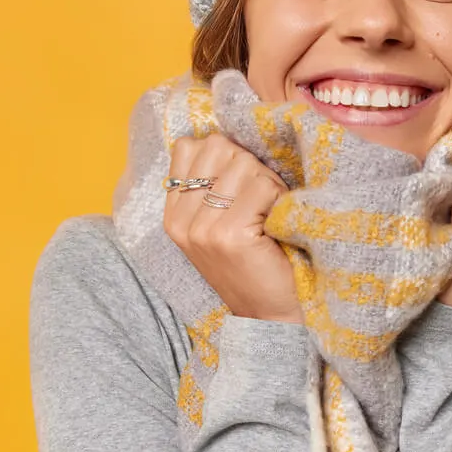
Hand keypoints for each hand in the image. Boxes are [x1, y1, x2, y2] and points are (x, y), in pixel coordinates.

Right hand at [164, 134, 302, 324]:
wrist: (271, 317)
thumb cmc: (255, 263)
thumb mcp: (219, 223)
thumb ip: (212, 184)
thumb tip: (226, 134)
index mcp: (172, 214)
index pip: (190, 146)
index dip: (226, 156)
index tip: (241, 187)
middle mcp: (180, 220)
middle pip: (218, 147)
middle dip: (250, 165)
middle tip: (262, 201)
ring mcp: (202, 229)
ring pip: (243, 163)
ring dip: (268, 182)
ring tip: (269, 214)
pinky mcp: (229, 235)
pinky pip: (263, 187)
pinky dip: (279, 199)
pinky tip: (276, 225)